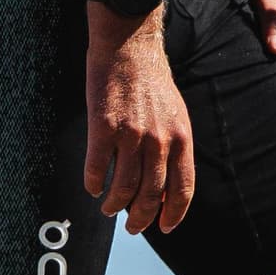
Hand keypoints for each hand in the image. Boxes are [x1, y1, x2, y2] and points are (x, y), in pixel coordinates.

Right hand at [84, 17, 194, 233]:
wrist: (129, 46)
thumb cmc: (152, 81)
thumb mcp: (176, 115)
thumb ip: (174, 148)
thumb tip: (167, 185)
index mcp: (181, 138)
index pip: (182, 189)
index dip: (173, 214)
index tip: (163, 228)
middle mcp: (159, 140)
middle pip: (151, 195)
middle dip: (140, 218)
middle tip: (132, 227)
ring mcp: (131, 134)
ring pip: (124, 187)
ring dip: (115, 205)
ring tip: (109, 209)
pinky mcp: (104, 126)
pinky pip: (98, 168)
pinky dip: (94, 183)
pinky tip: (93, 186)